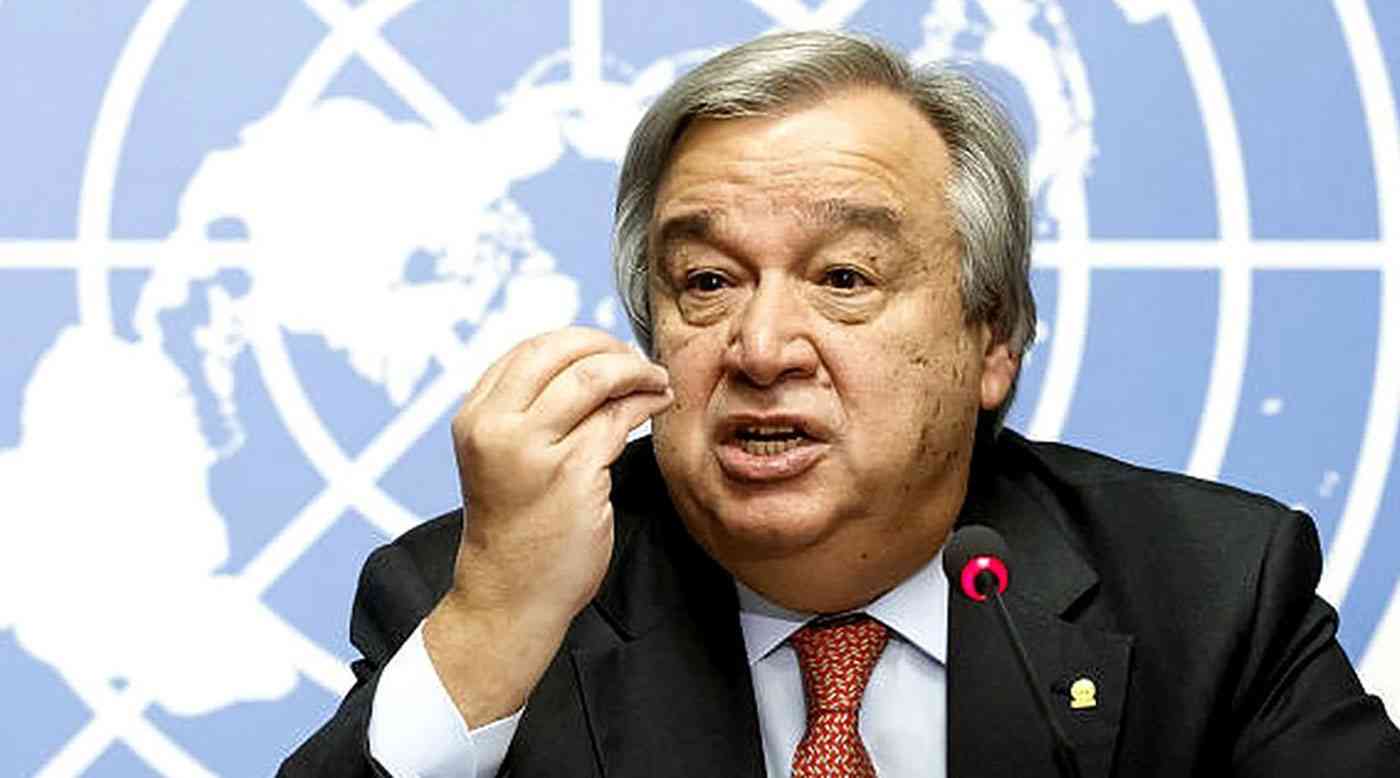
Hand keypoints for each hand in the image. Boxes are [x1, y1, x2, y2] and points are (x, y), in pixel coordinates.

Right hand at [424, 327, 671, 726]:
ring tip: (656, 381)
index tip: (608, 352)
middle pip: (561, 350)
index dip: (578, 341)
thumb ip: (528, 412)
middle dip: (609, 346)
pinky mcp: (572, 475)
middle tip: (638, 362)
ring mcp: (532, 450)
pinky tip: (657, 405)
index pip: (530, 349)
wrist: (510, 596)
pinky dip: (645, 402)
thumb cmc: (516, 528)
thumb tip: (589, 361)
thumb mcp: (502, 458)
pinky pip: (619, 418)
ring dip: (636, 370)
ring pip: (595, 377)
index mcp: (475, 417)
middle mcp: (496, 427)